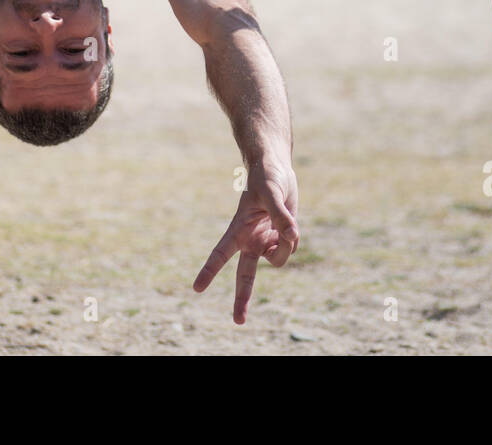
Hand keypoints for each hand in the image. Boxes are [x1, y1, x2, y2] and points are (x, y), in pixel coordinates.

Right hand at [193, 159, 299, 323]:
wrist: (276, 170)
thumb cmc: (267, 178)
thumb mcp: (272, 193)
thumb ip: (281, 216)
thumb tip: (292, 235)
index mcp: (239, 230)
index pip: (221, 253)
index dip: (209, 271)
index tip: (197, 287)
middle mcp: (250, 241)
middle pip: (245, 276)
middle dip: (242, 299)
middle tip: (238, 322)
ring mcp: (265, 242)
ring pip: (277, 259)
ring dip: (285, 245)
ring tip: (285, 223)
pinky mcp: (280, 239)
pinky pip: (290, 247)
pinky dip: (293, 237)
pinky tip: (288, 222)